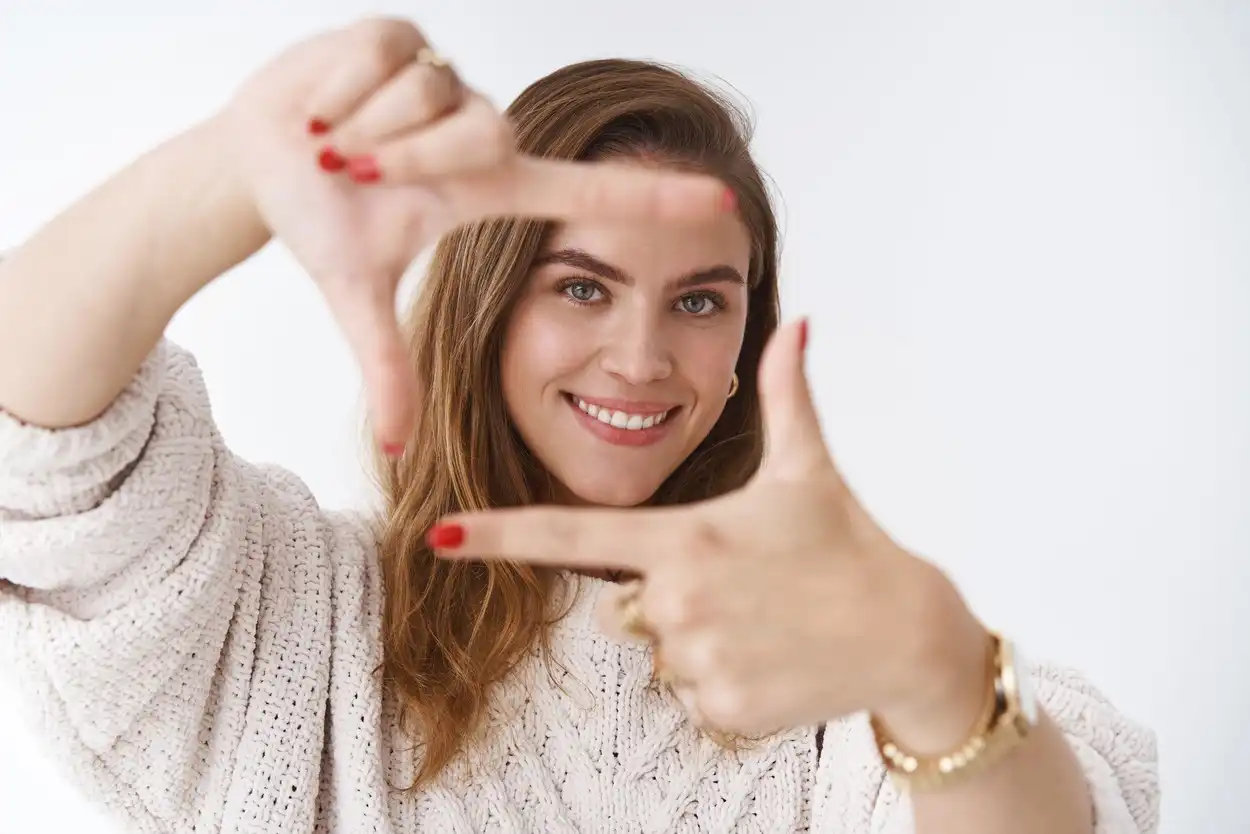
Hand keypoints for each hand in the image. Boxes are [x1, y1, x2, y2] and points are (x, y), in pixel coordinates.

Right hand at [222, 18, 728, 448]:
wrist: (256, 162)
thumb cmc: (322, 222)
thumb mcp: (356, 293)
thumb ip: (387, 365)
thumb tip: (397, 452)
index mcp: (490, 187)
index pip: (590, 191)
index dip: (654, 198)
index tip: (724, 201)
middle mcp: (483, 129)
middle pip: (483, 133)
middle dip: (403, 158)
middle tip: (350, 173)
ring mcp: (447, 77)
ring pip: (427, 96)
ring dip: (360, 128)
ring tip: (333, 142)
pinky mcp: (406, 33)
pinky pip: (383, 56)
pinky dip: (334, 89)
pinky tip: (322, 106)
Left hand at [431, 320, 989, 739]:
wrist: (907, 635)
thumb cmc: (849, 543)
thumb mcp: (808, 468)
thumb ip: (788, 394)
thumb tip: (799, 320)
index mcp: (685, 537)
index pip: (569, 536)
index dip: (497, 535)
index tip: (438, 533)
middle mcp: (679, 601)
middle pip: (620, 606)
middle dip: (663, 597)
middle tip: (736, 584)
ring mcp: (699, 659)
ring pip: (658, 653)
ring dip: (696, 639)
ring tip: (760, 620)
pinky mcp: (722, 707)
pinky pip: (690, 695)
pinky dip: (722, 680)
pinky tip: (770, 658)